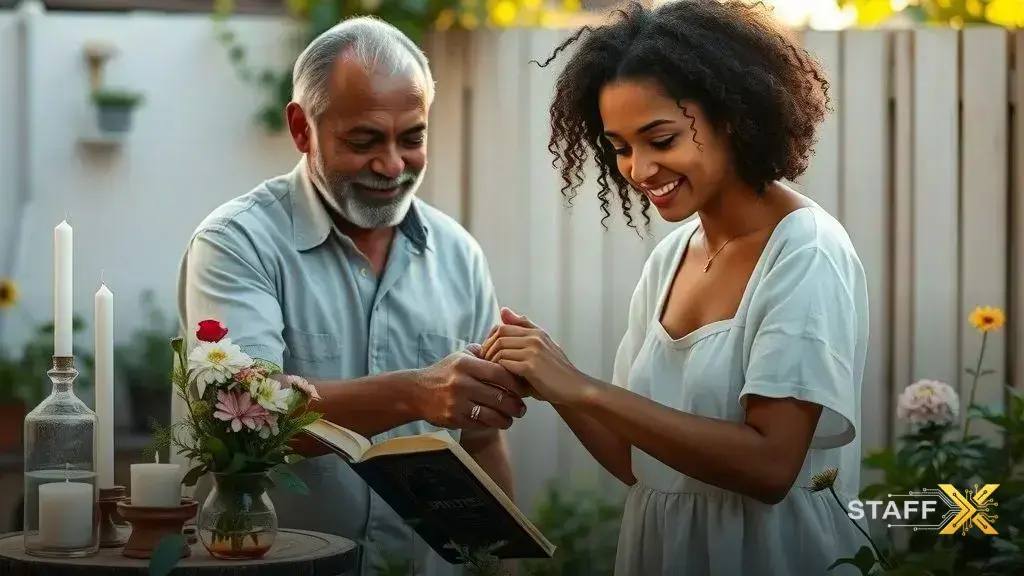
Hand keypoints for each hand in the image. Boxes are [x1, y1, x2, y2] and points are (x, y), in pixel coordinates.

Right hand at [415, 346, 529, 430]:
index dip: (515, 383)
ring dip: (507, 418)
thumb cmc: (444, 372)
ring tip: (512, 417)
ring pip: (492, 414)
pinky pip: (480, 424)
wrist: (417, 392)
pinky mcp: (454, 419)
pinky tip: (496, 421)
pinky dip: (492, 424)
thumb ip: (482, 351)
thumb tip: (506, 346)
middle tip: (522, 408)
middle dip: (515, 404)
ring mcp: (457, 402)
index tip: (523, 388)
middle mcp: (462, 383)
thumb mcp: (460, 356)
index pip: (500, 373)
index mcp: (466, 364)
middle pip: (499, 396)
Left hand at [480, 308, 589, 404]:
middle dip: (487, 349)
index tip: (487, 352)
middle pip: (499, 335)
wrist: (574, 389)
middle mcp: (535, 337)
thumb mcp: (542, 346)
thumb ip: (523, 329)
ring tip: (490, 371)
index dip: (490, 339)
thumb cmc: (556, 373)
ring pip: (500, 348)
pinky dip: (498, 370)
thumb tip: (503, 309)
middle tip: (484, 363)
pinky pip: (505, 362)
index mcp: (537, 332)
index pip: (503, 326)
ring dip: (491, 361)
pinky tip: (500, 378)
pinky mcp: (531, 366)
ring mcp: (533, 350)